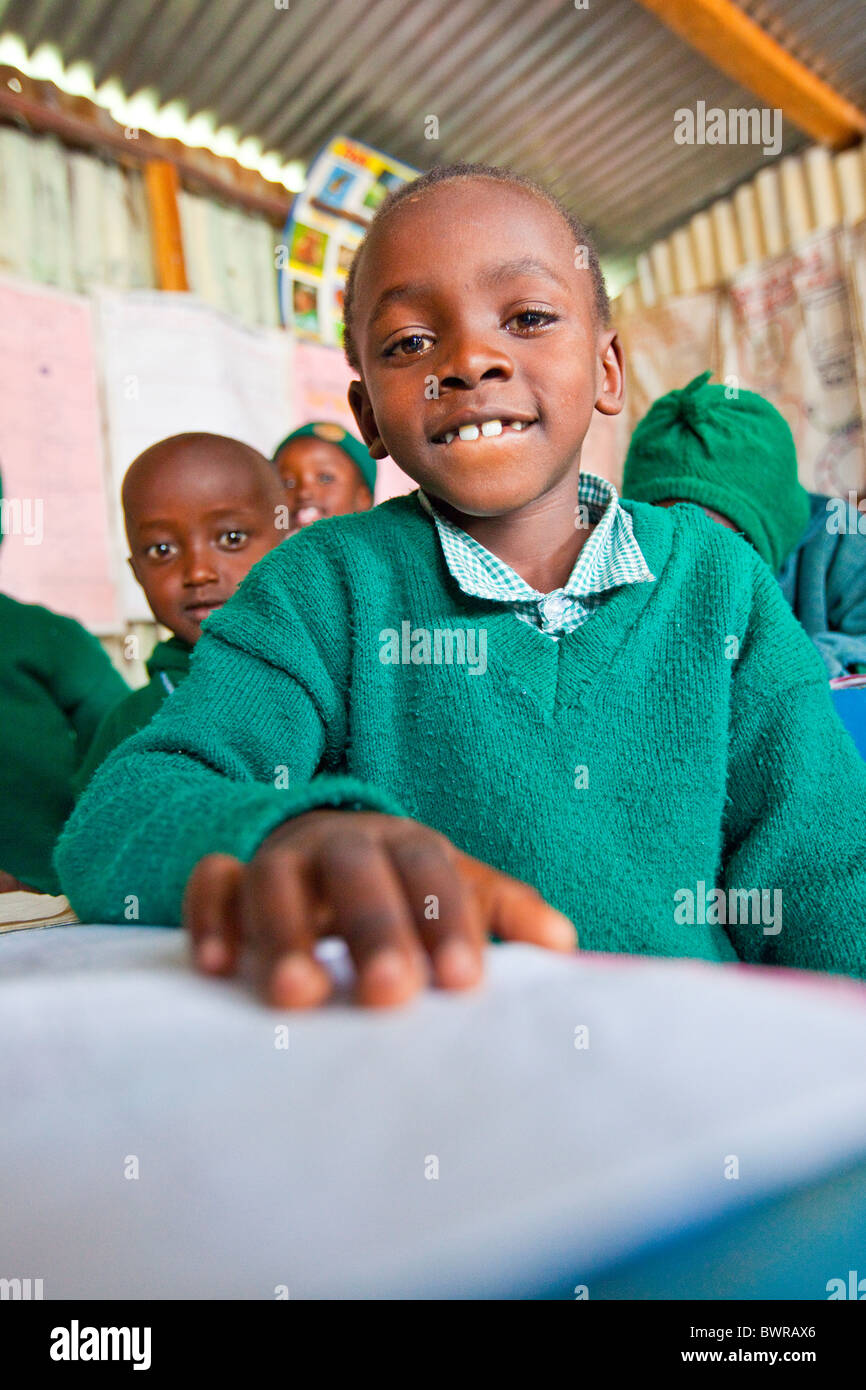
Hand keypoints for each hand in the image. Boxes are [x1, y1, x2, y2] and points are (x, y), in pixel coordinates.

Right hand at [183, 810, 576, 1007]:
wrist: (318, 834)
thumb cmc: (400, 881)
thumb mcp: (453, 885)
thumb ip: (502, 911)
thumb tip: (565, 943)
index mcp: (407, 843)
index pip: (433, 871)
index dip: (449, 922)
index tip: (464, 984)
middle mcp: (344, 843)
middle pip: (358, 871)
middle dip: (375, 930)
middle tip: (389, 994)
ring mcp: (282, 855)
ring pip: (276, 876)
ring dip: (287, 932)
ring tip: (300, 996)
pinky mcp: (230, 872)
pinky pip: (210, 881)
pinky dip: (210, 916)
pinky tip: (217, 967)